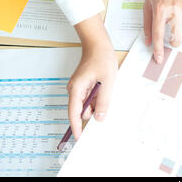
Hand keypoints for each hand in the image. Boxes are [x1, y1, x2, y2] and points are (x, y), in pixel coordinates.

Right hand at [68, 14, 117, 139]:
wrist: (98, 43)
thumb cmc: (101, 58)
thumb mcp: (107, 81)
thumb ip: (103, 101)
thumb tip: (100, 118)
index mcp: (76, 89)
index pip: (73, 113)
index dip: (76, 127)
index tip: (79, 138)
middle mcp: (74, 90)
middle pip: (81, 110)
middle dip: (93, 110)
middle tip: (106, 101)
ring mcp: (78, 87)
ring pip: (87, 104)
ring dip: (97, 102)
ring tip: (107, 88)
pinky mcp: (84, 85)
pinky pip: (90, 97)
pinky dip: (97, 97)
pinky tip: (105, 88)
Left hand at [143, 0, 181, 62]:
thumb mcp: (148, 3)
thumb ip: (147, 23)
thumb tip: (148, 40)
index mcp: (160, 10)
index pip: (159, 35)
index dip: (158, 50)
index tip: (158, 59)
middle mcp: (175, 11)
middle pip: (177, 37)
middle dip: (174, 44)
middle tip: (171, 42)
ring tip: (180, 34)